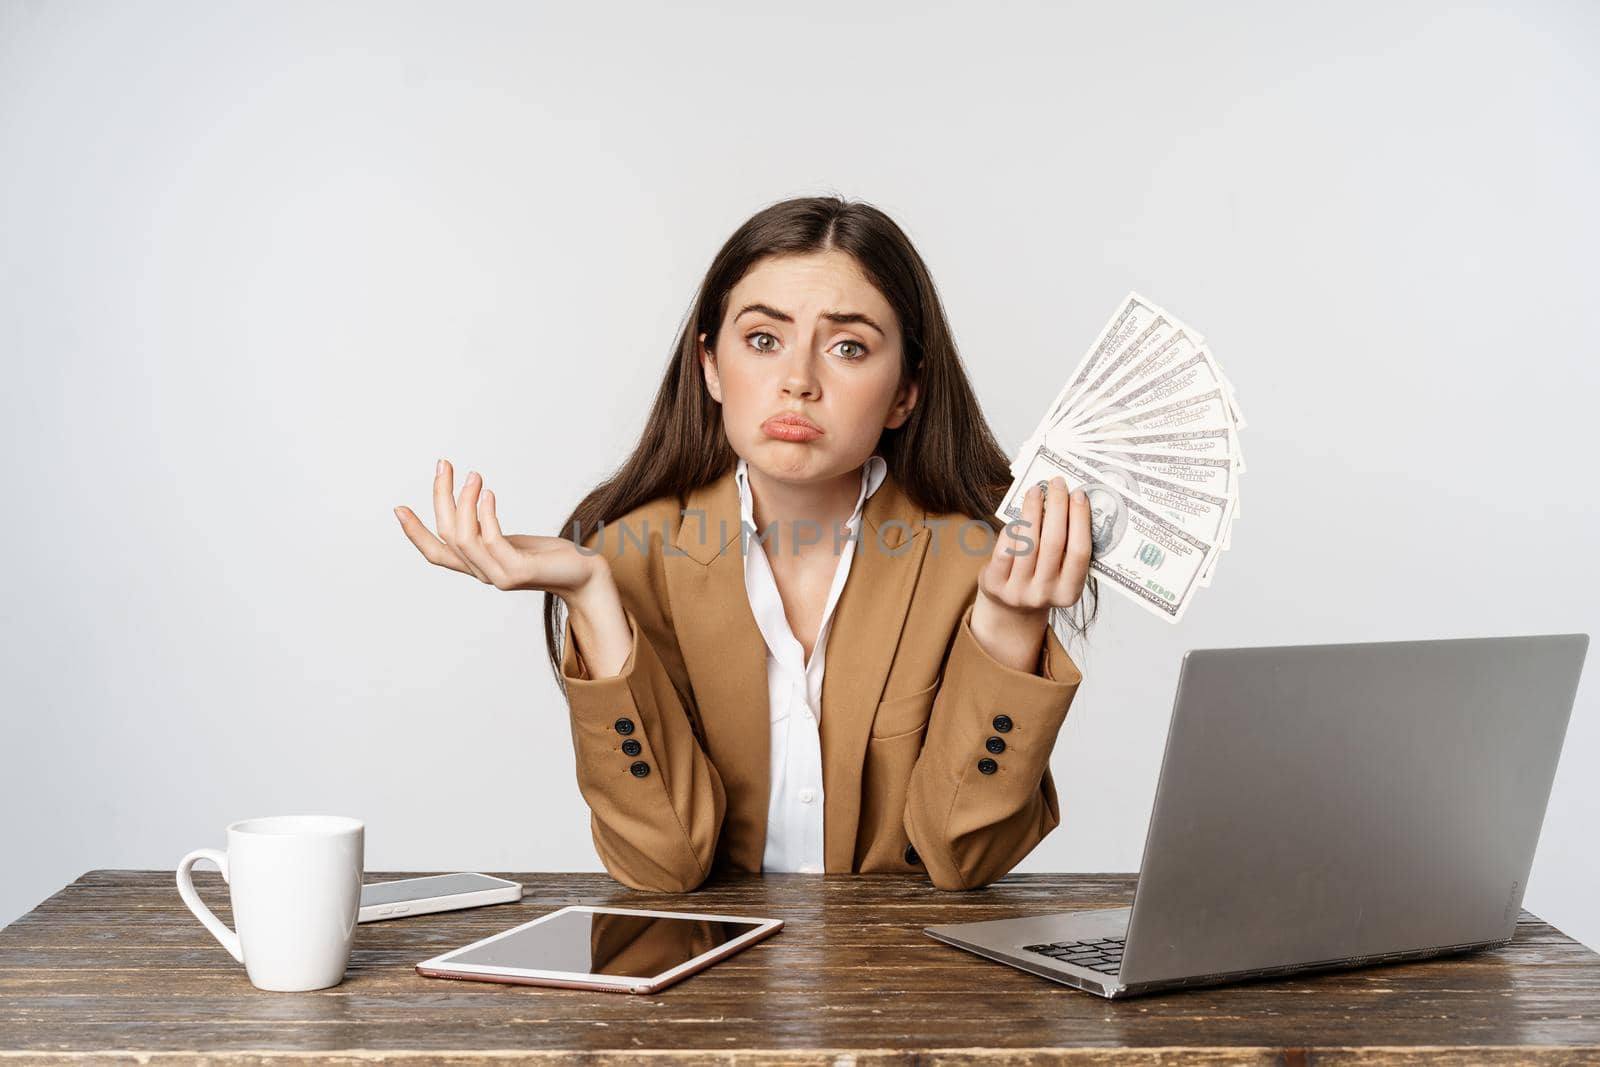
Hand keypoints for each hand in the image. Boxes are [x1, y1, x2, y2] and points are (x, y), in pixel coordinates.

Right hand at [394, 459, 602, 598]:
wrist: (582, 575)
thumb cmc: (548, 556)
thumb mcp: (510, 541)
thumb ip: (486, 530)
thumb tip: (469, 499)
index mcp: (477, 566)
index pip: (436, 553)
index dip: (414, 532)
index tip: (399, 507)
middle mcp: (482, 574)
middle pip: (447, 535)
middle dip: (441, 496)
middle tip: (444, 465)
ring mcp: (498, 576)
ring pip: (464, 537)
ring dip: (464, 501)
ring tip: (474, 475)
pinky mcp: (517, 572)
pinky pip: (491, 539)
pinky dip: (485, 513)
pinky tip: (489, 493)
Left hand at [970, 476, 1091, 671]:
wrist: (1009, 608)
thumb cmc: (1041, 579)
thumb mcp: (1060, 573)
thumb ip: (1067, 546)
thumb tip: (1070, 500)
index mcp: (1069, 593)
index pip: (1080, 553)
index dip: (1080, 521)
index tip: (1079, 494)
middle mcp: (1044, 595)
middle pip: (1054, 544)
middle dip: (1057, 508)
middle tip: (1057, 483)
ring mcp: (1018, 592)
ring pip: (1028, 543)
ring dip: (1033, 511)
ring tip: (1036, 490)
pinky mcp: (995, 584)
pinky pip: (1005, 549)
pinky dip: (1013, 528)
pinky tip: (1018, 512)